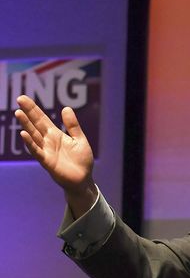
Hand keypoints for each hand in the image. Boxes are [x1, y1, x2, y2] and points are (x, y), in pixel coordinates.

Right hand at [15, 95, 95, 215]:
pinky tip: (24, 134)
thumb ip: (73, 125)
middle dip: (28, 112)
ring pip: (33, 136)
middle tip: (19, 99)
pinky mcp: (47, 162)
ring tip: (19, 113)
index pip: (42, 119)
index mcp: (55, 135)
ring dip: (26, 125)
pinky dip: (30, 143)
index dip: (33, 109)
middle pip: (35, 124)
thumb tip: (66, 108)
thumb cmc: (81, 160)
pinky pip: (37, 151)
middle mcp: (48, 141)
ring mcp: (46, 151)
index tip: (23, 98)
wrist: (83, 179)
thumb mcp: (79, 139)